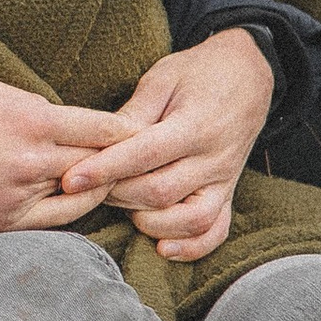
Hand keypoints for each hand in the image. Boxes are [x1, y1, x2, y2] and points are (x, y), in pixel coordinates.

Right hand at [0, 72, 129, 242]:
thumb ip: (26, 100)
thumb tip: (55, 113)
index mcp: (29, 121)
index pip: (103, 129)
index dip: (129, 133)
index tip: (143, 134)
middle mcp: (29, 163)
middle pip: (100, 166)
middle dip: (122, 164)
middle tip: (142, 164)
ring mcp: (16, 201)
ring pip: (80, 198)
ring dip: (98, 191)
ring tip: (112, 185)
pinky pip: (52, 224)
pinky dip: (69, 212)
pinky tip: (73, 203)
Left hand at [49, 28, 274, 262]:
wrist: (249, 75)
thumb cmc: (198, 73)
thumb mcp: (162, 78)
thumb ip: (134, 114)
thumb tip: (99, 142)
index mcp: (195, 125)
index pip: (144, 154)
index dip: (105, 169)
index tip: (70, 180)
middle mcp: (213, 158)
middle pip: (160, 192)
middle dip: (117, 194)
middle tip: (89, 186)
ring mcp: (224, 179)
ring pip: (189, 219)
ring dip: (149, 222)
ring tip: (122, 205)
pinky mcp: (229, 193)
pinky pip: (216, 230)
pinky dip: (191, 247)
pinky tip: (163, 247)